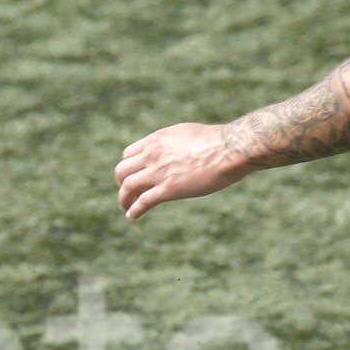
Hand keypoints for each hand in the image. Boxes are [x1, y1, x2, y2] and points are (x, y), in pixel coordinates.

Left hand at [116, 122, 247, 220]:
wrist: (229, 149)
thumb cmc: (216, 141)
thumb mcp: (186, 133)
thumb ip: (173, 142)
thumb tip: (176, 148)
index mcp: (156, 140)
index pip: (129, 154)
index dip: (128, 166)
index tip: (131, 175)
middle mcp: (152, 154)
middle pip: (122, 170)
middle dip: (121, 183)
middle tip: (126, 192)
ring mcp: (159, 172)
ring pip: (128, 186)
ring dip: (124, 199)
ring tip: (126, 207)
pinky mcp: (168, 189)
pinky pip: (143, 202)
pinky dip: (134, 210)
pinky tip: (132, 216)